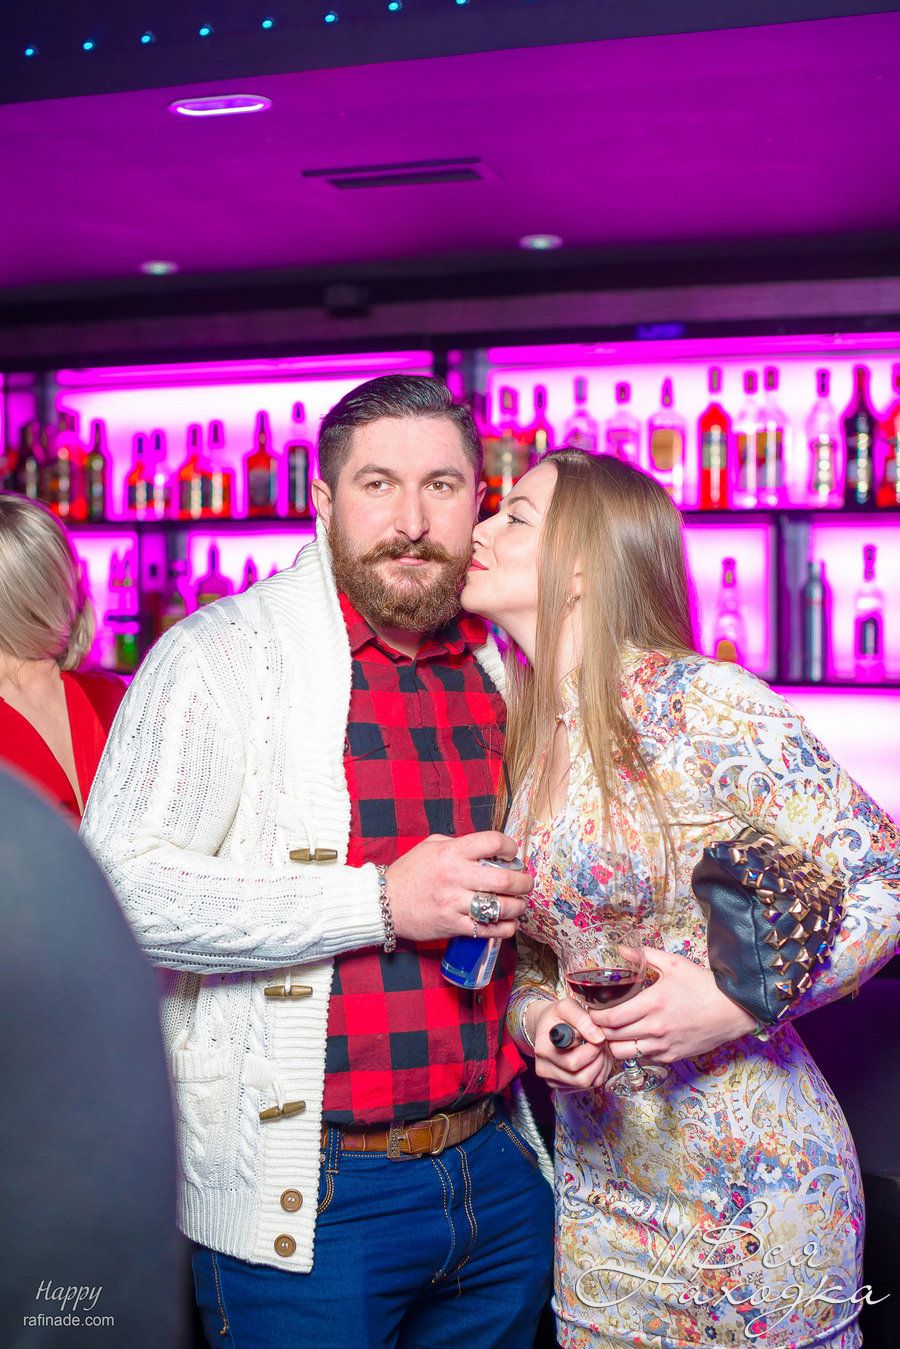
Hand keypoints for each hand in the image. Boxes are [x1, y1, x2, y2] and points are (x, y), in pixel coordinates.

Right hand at [386, 832, 532, 942]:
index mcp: (451, 852)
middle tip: (526, 883)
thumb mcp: (430, 846)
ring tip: (520, 904)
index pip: (492, 842)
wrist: (383, 903)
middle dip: (523, 882)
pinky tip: (509, 924)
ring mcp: (454, 903)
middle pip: (504, 879)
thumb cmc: (408, 873)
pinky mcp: (452, 926)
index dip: (510, 847)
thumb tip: (486, 849)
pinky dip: (505, 928)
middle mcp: (455, 876)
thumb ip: (458, 844)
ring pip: (500, 907)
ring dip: (518, 906)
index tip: (512, 854)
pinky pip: (487, 929)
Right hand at [528, 996, 613, 1091]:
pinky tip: (595, 1057)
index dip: (592, 1050)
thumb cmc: (558, 1016)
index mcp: (544, 1049)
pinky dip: (598, 1072)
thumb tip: (598, 1039)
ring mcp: (553, 1081)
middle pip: (582, 1078)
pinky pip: (589, 1086)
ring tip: (599, 1048)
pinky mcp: (562, 1087)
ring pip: (588, 1084)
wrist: (548, 1026)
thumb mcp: (567, 1006)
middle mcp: (544, 1069)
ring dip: (601, 1066)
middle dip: (599, 1059)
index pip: (573, 1062)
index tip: (596, 1035)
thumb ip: (583, 1019)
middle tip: (601, 1042)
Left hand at [589, 948, 756, 1063]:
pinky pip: (643, 1058)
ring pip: (624, 1053)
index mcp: (653, 1003)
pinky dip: (634, 1051)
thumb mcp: (674, 964)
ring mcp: (664, 1045)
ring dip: (614, 1044)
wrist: (733, 1010)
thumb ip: (645, 956)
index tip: (592, 1010)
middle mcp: (656, 1027)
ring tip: (614, 1032)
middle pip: (613, 1037)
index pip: (611, 1018)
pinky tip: (635, 1039)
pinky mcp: (672, 1056)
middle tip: (599, 1021)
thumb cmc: (703, 985)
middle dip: (600, 1029)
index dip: (595, 1017)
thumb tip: (621, 950)